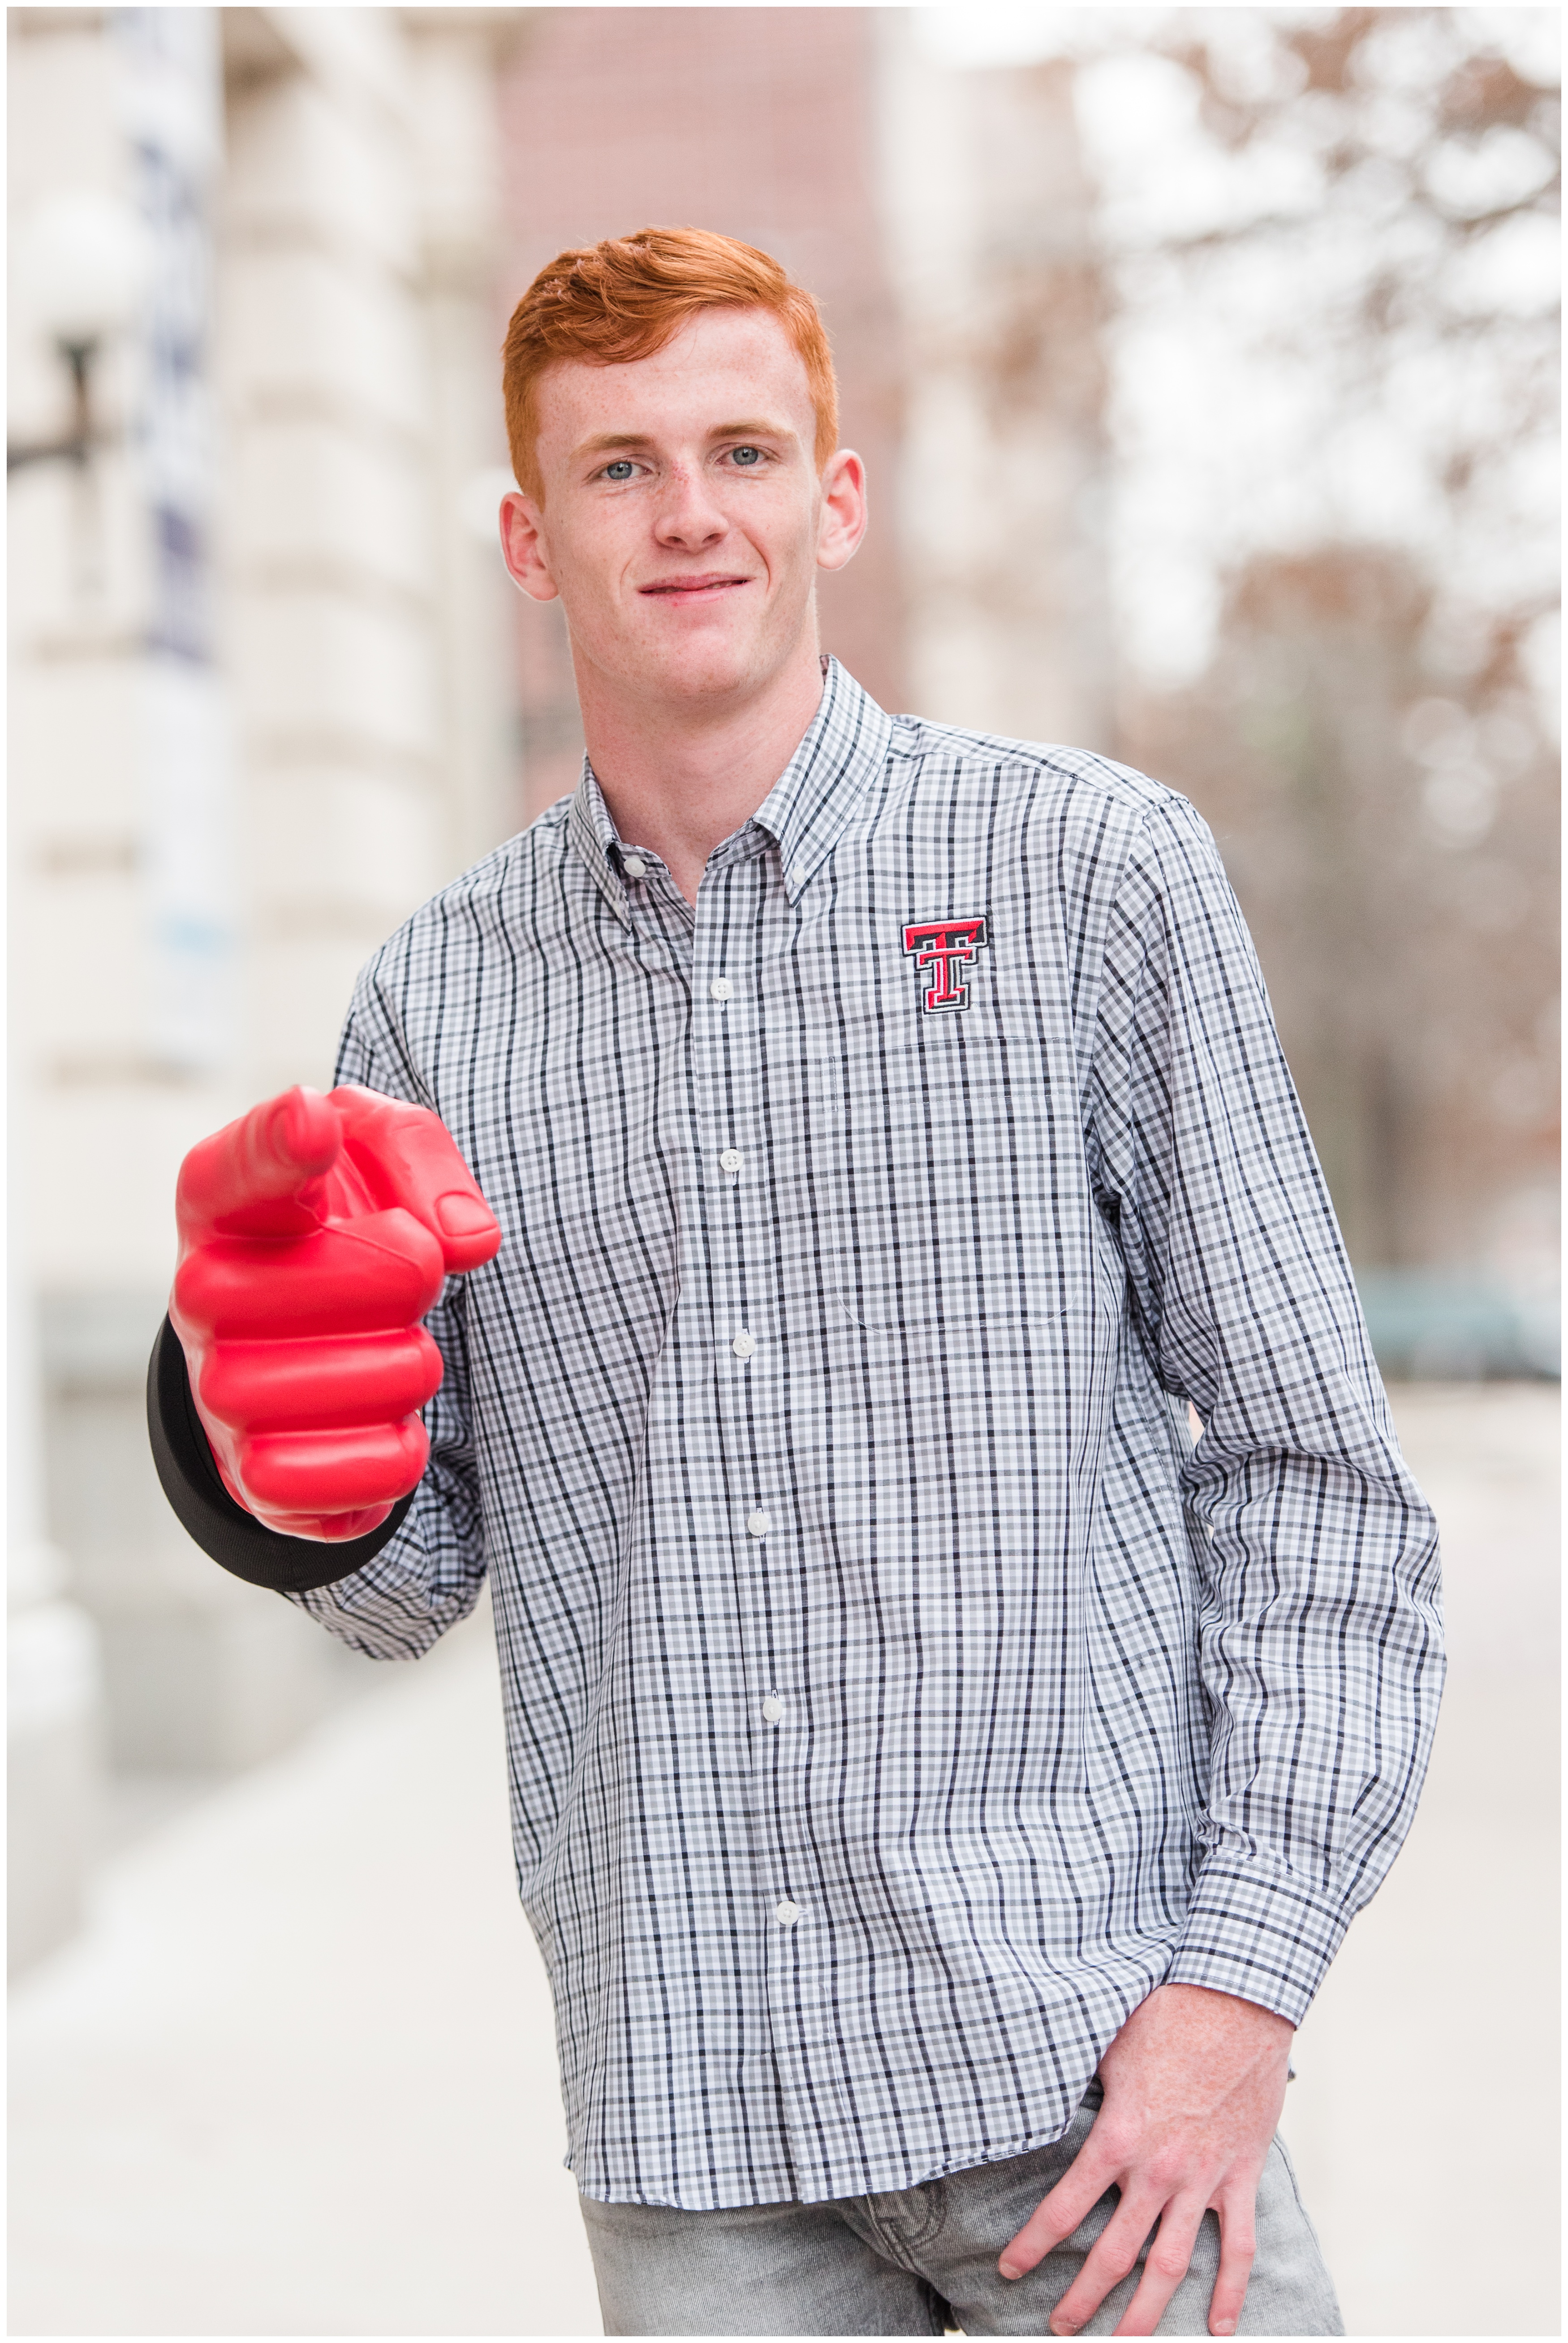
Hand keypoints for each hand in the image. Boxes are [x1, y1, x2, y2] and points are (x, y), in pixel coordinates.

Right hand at [170, 1084, 500, 1542]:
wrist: (295, 1340)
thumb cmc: (341, 1224)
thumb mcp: (378, 1151)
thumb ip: (421, 1158)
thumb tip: (466, 1240)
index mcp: (224, 1202)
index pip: (242, 1167)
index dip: (281, 1145)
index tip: (314, 1125)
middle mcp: (202, 1293)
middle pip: (383, 1274)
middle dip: (423, 1274)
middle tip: (396, 1276)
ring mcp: (219, 1391)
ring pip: (392, 1377)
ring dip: (419, 1364)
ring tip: (384, 1347)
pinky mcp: (253, 1477)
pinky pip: (366, 1476)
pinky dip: (398, 1452)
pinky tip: (376, 1422)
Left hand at [999, 1983, 1292, 2336]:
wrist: (1239, 2002)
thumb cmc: (1167, 2014)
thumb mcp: (1105, 2045)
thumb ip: (1076, 2081)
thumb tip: (1030, 2085)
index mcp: (1118, 2137)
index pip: (1064, 2208)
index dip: (1033, 2245)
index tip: (1010, 2269)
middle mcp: (1158, 2170)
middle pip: (1114, 2253)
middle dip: (1083, 2298)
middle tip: (1059, 2328)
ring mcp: (1204, 2179)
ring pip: (1171, 2265)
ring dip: (1146, 2313)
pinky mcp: (1241, 2176)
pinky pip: (1238, 2247)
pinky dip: (1230, 2292)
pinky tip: (1218, 2329)